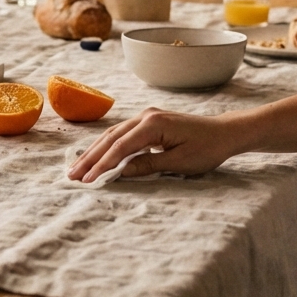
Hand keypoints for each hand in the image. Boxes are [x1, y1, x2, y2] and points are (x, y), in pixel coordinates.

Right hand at [66, 108, 236, 182]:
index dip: (103, 165)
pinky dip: (107, 147)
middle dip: (90, 158)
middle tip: (72, 176)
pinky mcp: (148, 122)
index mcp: (153, 124)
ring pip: (113, 135)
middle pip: (111, 138)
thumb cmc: (207, 148)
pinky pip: (122, 135)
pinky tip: (95, 156)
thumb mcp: (178, 162)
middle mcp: (145, 116)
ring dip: (94, 152)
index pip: (121, 147)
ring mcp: (145, 117)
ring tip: (76, 168)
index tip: (88, 181)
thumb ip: (147, 165)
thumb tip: (120, 172)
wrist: (224, 132)